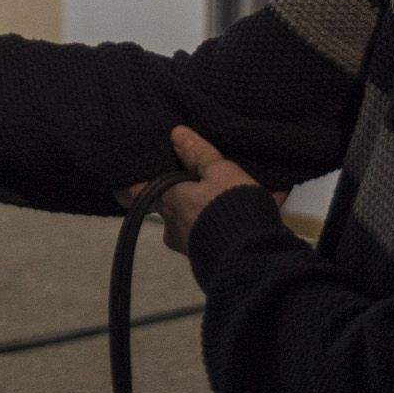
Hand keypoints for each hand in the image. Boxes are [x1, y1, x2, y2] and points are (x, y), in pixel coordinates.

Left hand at [122, 126, 260, 255]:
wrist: (256, 258)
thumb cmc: (229, 208)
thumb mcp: (220, 172)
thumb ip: (199, 155)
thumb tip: (176, 134)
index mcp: (170, 201)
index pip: (134, 193)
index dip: (126, 186)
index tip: (118, 183)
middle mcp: (175, 226)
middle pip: (171, 206)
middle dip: (186, 194)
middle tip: (200, 179)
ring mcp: (194, 245)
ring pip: (200, 220)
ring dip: (219, 207)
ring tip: (249, 191)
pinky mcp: (215, 258)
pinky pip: (223, 232)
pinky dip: (241, 220)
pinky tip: (274, 205)